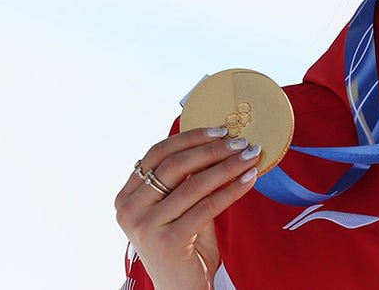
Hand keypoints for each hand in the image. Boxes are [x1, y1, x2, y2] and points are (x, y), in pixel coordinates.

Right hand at [115, 127, 261, 289]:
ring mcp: (146, 226)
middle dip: (213, 149)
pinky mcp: (168, 242)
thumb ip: (187, 181)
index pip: (158, 153)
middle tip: (241, 141)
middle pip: (175, 164)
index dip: (190, 138)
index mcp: (127, 197)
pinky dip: (232, 189)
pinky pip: (207, 206)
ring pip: (194, 184)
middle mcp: (129, 210)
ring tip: (251, 156)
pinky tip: (249, 179)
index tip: (220, 130)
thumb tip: (218, 143)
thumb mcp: (179, 209)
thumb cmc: (184, 248)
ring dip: (228, 166)